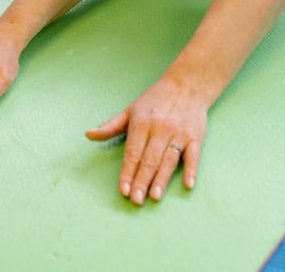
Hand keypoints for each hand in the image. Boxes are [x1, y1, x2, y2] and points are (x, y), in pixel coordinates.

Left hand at [86, 75, 209, 204]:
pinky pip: (193, 156)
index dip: (127, 172)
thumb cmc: (156, 100)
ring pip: (168, 160)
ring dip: (161, 179)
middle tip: (136, 200)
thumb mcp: (131, 110)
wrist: (187, 84)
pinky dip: (191, 170)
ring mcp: (179, 133)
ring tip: (154, 196)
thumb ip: (110, 126)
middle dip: (141, 181)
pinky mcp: (196, 137)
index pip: (133, 153)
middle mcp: (160, 129)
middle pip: (149, 159)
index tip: (123, 190)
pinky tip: (188, 185)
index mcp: (142, 123)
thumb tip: (89, 134)